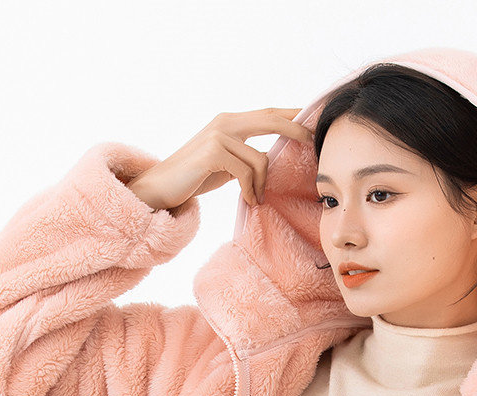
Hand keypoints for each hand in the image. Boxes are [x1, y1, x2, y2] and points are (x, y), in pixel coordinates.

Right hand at [127, 108, 313, 210]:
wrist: (160, 187)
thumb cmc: (195, 177)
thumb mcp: (226, 163)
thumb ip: (245, 155)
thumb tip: (268, 158)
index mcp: (230, 122)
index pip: (268, 113)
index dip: (293, 115)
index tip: (315, 119)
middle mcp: (225, 122)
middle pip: (270, 119)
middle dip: (296, 129)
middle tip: (314, 141)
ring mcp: (218, 135)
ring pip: (260, 158)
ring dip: (262, 184)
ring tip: (255, 198)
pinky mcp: (212, 153)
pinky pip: (246, 172)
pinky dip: (250, 190)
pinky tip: (248, 200)